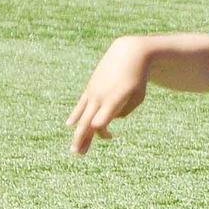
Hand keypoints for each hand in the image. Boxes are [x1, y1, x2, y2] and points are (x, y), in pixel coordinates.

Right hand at [67, 37, 149, 155]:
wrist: (128, 53)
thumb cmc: (138, 78)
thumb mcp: (138, 96)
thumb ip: (126, 111)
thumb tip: (112, 119)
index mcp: (113, 100)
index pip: (100, 122)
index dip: (101, 132)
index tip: (111, 137)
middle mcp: (100, 97)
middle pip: (87, 123)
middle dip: (82, 139)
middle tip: (78, 154)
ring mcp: (93, 92)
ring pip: (82, 116)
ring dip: (78, 132)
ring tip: (75, 148)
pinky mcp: (91, 87)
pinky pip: (81, 104)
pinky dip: (76, 115)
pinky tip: (69, 125)